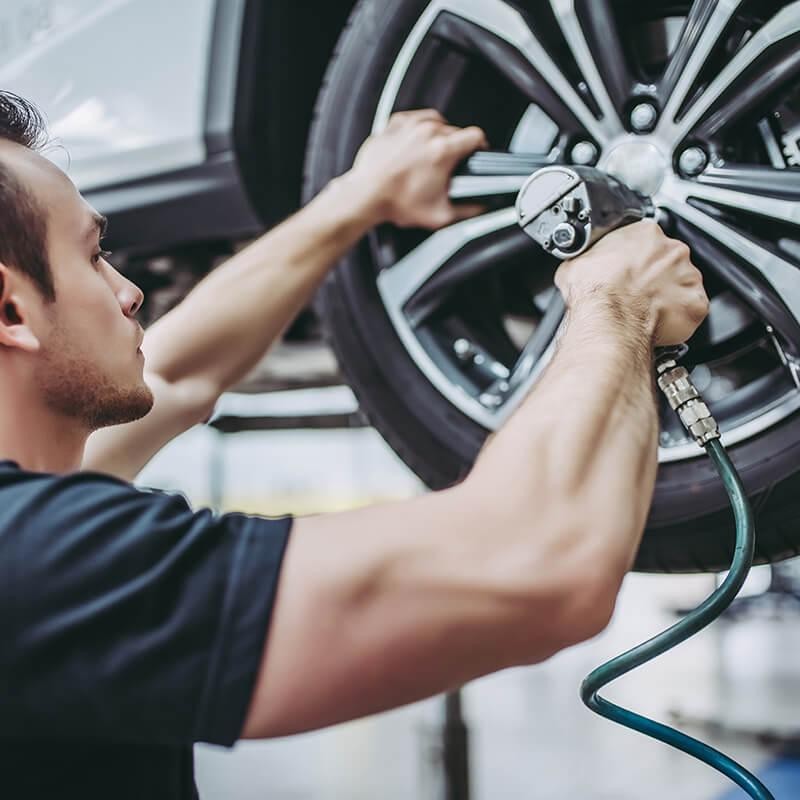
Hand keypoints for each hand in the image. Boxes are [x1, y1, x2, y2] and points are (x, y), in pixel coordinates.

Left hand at [348, 109, 488, 228]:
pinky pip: (416, 119)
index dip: (480, 145)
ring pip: (437, 122)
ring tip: (432, 155)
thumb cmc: (396, 202)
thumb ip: (469, 211)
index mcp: (442, 150)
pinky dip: (419, 130)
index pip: (476, 135)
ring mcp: (410, 125)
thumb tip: (483, 207)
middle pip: (456, 131)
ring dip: (439, 136)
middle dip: (456, 147)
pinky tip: (416, 146)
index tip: (477, 152)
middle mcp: (427, 132)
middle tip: (448, 166)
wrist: (366, 196)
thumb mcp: (440, 215)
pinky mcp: (395, 123)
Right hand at [554, 221, 708, 345]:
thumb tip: (580, 265)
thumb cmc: (594, 292)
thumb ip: (588, 258)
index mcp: (645, 233)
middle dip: (655, 277)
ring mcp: (688, 276)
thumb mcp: (575, 264)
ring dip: (667, 297)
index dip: (635, 258)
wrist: (608, 320)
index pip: (646, 239)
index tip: (626, 270)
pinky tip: (657, 323)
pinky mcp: (695, 303)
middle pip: (669, 260)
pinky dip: (678, 318)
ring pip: (682, 285)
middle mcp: (672, 250)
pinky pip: (691, 310)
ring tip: (643, 312)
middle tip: (634, 294)